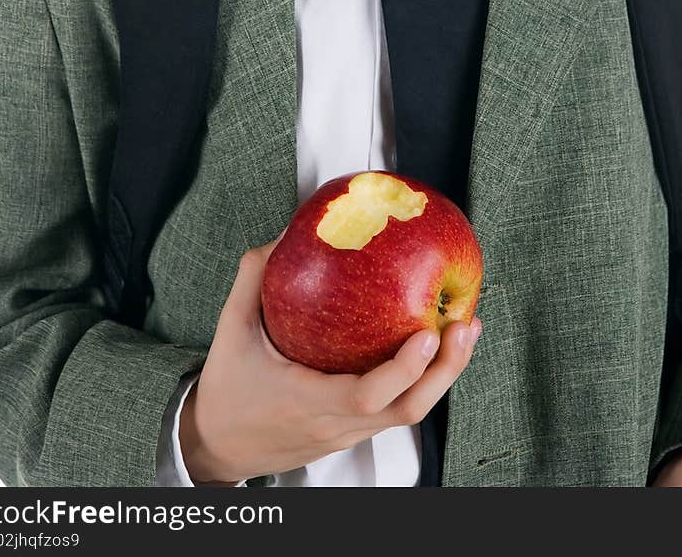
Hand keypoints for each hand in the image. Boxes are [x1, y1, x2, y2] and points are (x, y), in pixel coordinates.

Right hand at [179, 236, 482, 484]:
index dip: (404, 368)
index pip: (366, 395)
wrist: (218, 446)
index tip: (427, 332)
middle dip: (445, 370)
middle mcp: (335, 423)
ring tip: (463, 329)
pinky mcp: (355, 432)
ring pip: (409, 413)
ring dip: (443, 374)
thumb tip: (283, 236)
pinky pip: (397, 408)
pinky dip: (423, 378)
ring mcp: (349, 433)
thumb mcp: (231, 331)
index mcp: (305, 401)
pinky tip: (435, 346)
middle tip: (463, 324)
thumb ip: (254, 279)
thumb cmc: (226, 392)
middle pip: (406, 410)